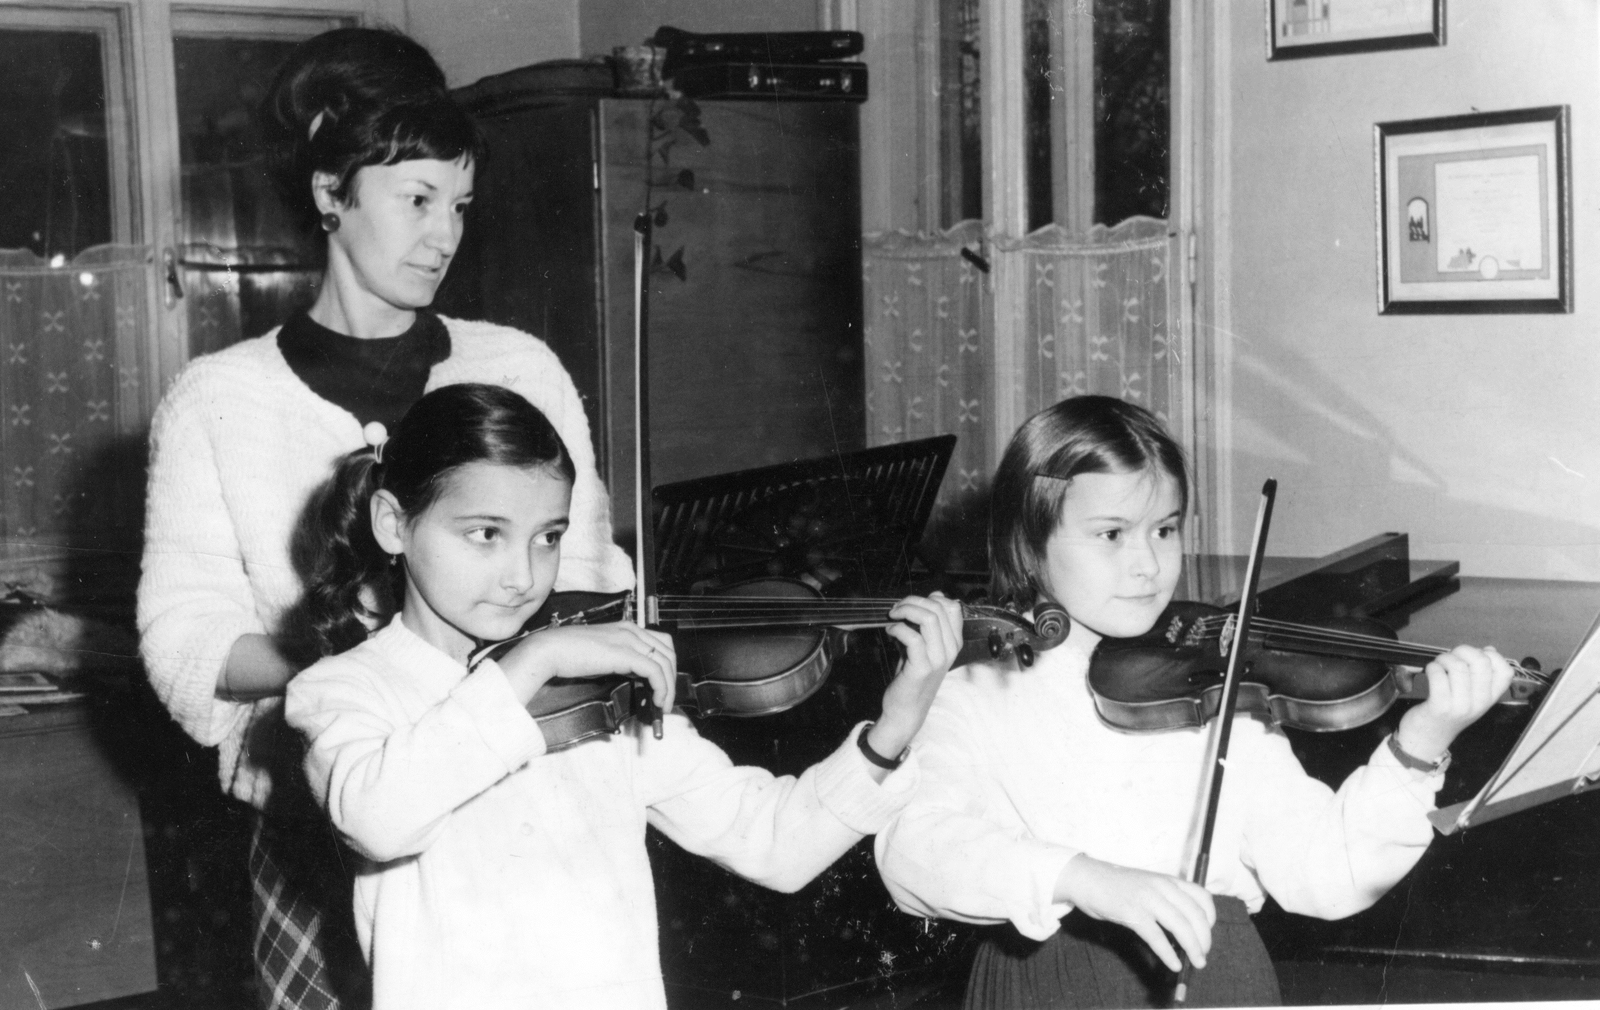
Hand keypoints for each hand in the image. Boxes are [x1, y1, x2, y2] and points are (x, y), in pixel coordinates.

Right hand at [495, 622, 675, 715]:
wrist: (549, 650)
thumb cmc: (568, 654)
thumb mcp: (602, 656)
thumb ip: (620, 661)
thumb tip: (635, 676)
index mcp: (626, 628)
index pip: (660, 643)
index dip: (667, 666)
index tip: (664, 686)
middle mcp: (631, 630)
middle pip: (668, 651)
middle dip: (672, 677)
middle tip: (667, 699)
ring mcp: (629, 639)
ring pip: (665, 662)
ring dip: (669, 686)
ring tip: (663, 704)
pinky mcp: (625, 653)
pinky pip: (655, 671)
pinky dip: (662, 687)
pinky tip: (657, 700)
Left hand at [865, 592, 964, 762]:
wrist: (907, 710)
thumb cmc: (912, 676)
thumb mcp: (923, 647)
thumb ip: (927, 625)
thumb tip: (933, 596)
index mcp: (953, 642)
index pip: (952, 607)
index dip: (930, 598)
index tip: (912, 604)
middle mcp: (950, 649)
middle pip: (938, 608)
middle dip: (912, 601)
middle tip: (896, 609)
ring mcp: (938, 659)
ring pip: (929, 618)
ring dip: (906, 611)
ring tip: (893, 616)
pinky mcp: (922, 668)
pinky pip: (912, 637)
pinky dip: (898, 628)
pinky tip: (890, 632)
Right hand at [1055, 855, 1214, 972]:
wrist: (1087, 877)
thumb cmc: (1117, 885)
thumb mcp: (1148, 884)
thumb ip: (1166, 900)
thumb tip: (1184, 930)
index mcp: (1168, 880)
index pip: (1202, 897)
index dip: (1210, 918)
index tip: (1207, 932)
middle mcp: (1162, 887)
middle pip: (1195, 915)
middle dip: (1204, 939)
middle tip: (1202, 955)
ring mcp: (1147, 898)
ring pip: (1181, 926)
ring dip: (1193, 948)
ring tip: (1196, 962)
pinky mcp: (1131, 912)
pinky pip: (1156, 937)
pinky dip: (1168, 954)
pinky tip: (1173, 964)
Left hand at [1395, 644, 1514, 762]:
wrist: (1428, 739)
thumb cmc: (1447, 712)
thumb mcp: (1471, 696)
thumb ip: (1481, 675)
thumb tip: (1490, 650)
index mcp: (1490, 698)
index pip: (1506, 671)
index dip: (1490, 656)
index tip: (1474, 656)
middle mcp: (1479, 703)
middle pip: (1481, 662)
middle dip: (1463, 651)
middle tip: (1451, 657)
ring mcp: (1461, 706)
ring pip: (1458, 666)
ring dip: (1444, 658)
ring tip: (1438, 664)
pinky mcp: (1440, 707)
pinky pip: (1438, 675)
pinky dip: (1432, 668)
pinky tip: (1430, 672)